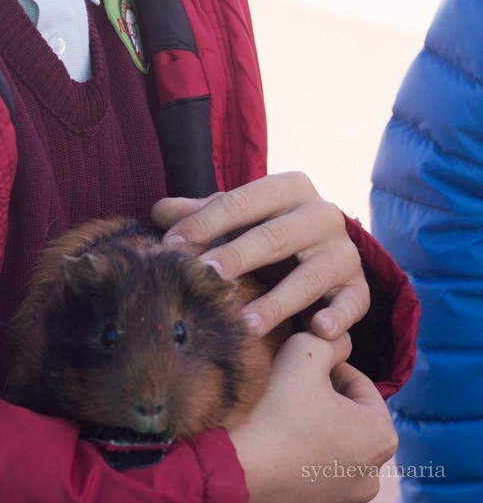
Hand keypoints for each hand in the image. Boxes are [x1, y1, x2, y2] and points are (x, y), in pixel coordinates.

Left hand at [152, 172, 367, 338]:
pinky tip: (318, 330)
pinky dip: (339, 317)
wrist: (323, 251)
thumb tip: (159, 212)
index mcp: (289, 187)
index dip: (204, 222)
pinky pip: (353, 303)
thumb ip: (200, 212)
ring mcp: (344, 251)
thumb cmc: (265, 230)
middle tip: (205, 278)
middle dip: (237, 257)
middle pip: (275, 236)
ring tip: (245, 324)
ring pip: (311, 276)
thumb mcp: (237, 217)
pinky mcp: (359, 286)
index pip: (241, 202)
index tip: (172, 246)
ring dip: (278, 302)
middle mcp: (322, 213)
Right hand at [228, 332, 397, 502]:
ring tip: (284, 406)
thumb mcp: (305, 351)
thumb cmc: (276, 407)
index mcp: (382, 436)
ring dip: (314, 419)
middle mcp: (373, 473)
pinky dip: (303, 446)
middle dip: (325, 392)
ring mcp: (347, 495)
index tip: (302, 362)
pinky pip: (317, 464)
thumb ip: (331, 339)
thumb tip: (341, 339)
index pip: (359, 383)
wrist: (234, 465)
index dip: (330, 363)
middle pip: (349, 413)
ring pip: (334, 438)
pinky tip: (278, 433)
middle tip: (292, 381)